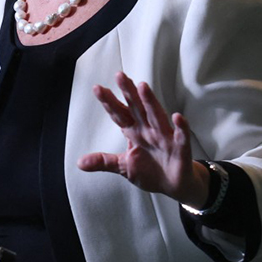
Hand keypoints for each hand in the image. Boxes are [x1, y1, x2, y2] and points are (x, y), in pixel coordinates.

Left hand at [77, 72, 209, 207]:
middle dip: (128, 93)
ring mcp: (165, 138)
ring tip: (142, 87)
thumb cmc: (150, 170)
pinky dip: (181, 128)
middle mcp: (149, 130)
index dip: (109, 102)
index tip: (98, 89)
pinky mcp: (180, 149)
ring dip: (150, 102)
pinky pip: (181, 137)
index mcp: (134, 132)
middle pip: (137, 108)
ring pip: (157, 116)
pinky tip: (177, 117)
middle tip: (119, 76)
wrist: (172, 185)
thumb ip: (103, 161)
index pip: (120, 114)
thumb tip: (79, 163)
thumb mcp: (123, 166)